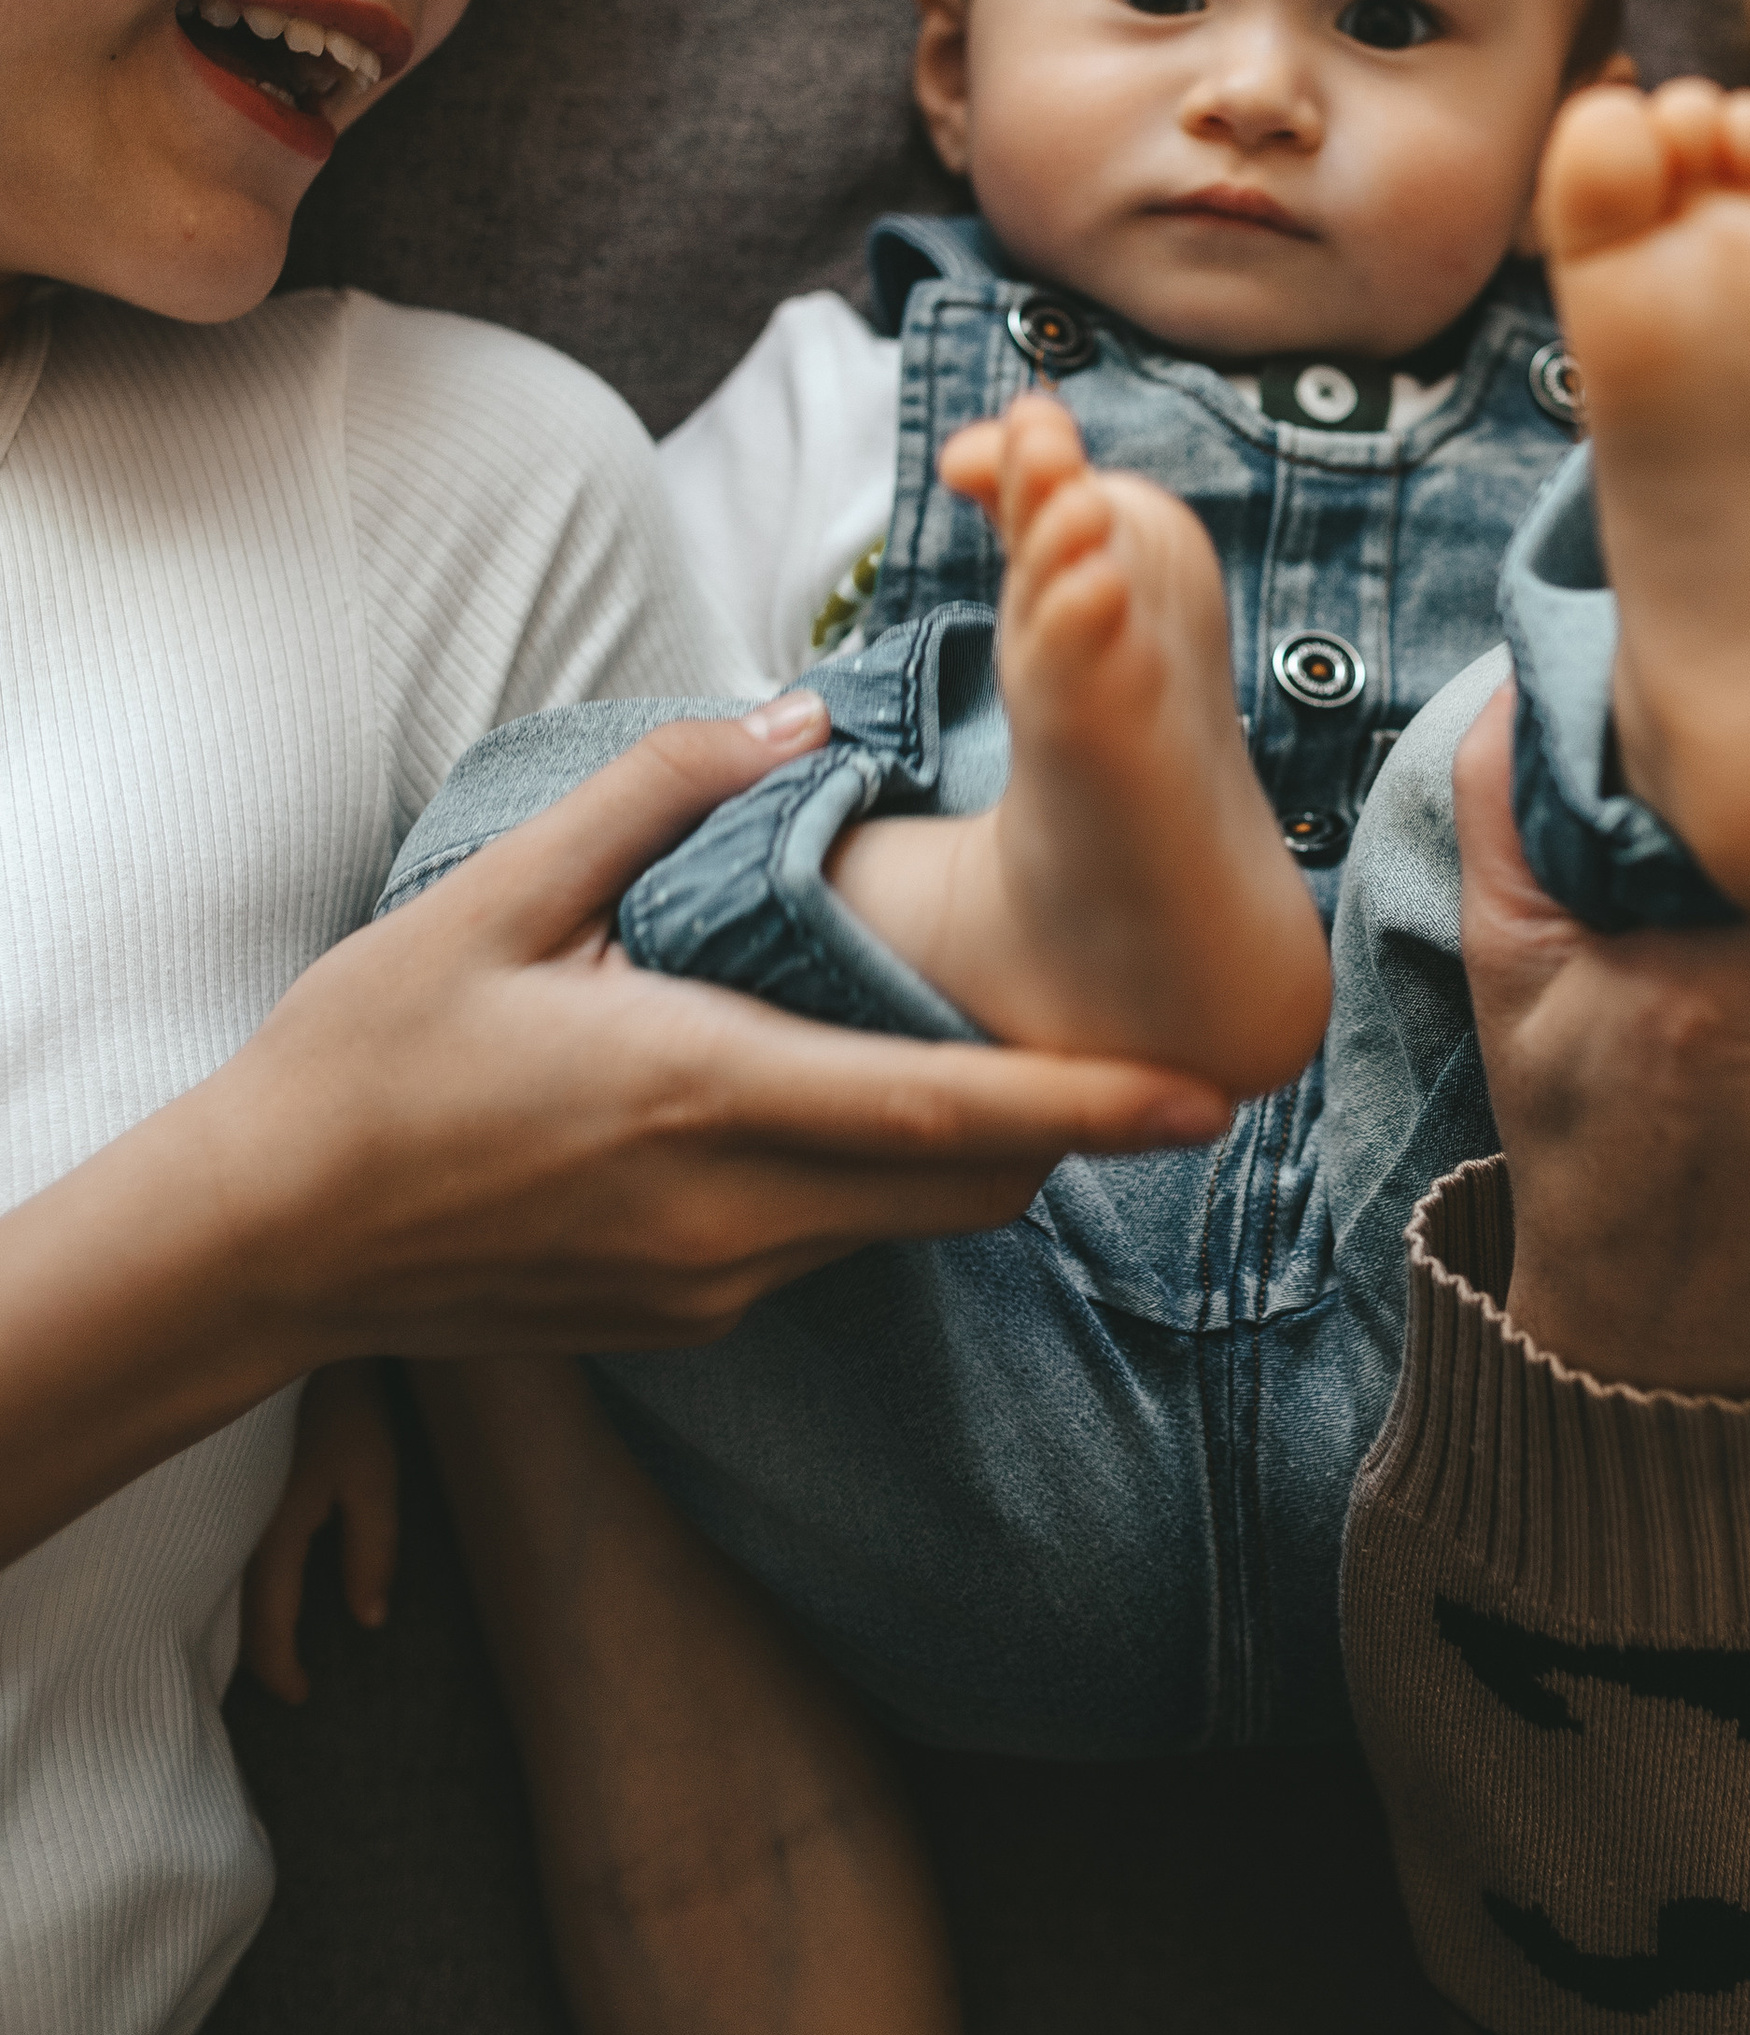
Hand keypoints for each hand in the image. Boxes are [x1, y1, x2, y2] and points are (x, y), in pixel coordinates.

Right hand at [203, 702, 1230, 1355]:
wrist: (259, 1240)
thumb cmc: (368, 1054)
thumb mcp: (499, 895)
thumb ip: (661, 793)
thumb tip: (799, 715)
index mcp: (703, 1093)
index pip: (948, 1117)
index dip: (1092, 1109)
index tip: (1205, 1097)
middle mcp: (732, 1214)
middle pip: (967, 1188)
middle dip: (1058, 1125)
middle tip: (1123, 1046)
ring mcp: (713, 1285)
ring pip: (904, 1223)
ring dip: (960, 1149)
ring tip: (980, 1049)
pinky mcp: (686, 1319)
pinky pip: (825, 1245)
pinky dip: (867, 1179)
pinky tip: (822, 1099)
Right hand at [243, 1358, 400, 1702]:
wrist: (300, 1336)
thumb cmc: (346, 1406)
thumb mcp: (374, 1476)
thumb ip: (372, 1549)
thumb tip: (369, 1619)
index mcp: (272, 1529)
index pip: (268, 1619)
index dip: (282, 1667)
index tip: (303, 1697)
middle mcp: (234, 1525)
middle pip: (235, 1611)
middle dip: (257, 1656)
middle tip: (286, 1685)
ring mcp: (223, 1507)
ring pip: (224, 1583)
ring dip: (245, 1621)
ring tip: (271, 1650)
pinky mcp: (225, 1489)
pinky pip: (222, 1551)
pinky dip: (236, 1583)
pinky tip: (254, 1588)